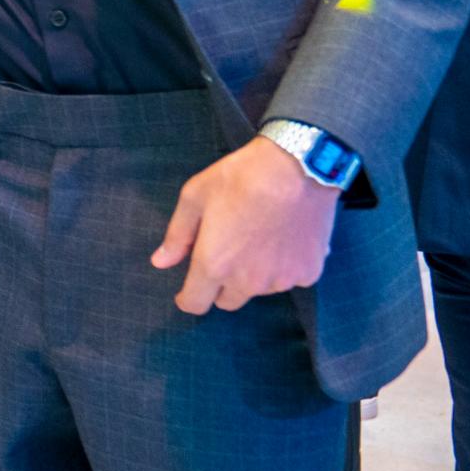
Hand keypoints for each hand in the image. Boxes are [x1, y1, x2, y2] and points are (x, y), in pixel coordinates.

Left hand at [152, 136, 338, 313]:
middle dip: (221, 285)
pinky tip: (285, 238)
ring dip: (254, 275)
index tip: (189, 289)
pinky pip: (290, 279)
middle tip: (227, 252)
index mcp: (214, 265)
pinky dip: (284, 267)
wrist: (298, 167)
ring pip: (259, 290)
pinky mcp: (309, 273)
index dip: (188, 297)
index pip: (195, 303)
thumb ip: (177, 236)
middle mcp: (248, 282)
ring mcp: (281, 280)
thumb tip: (160, 262)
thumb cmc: (240, 178)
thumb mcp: (195, 198)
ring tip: (259, 238)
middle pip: (228, 301)